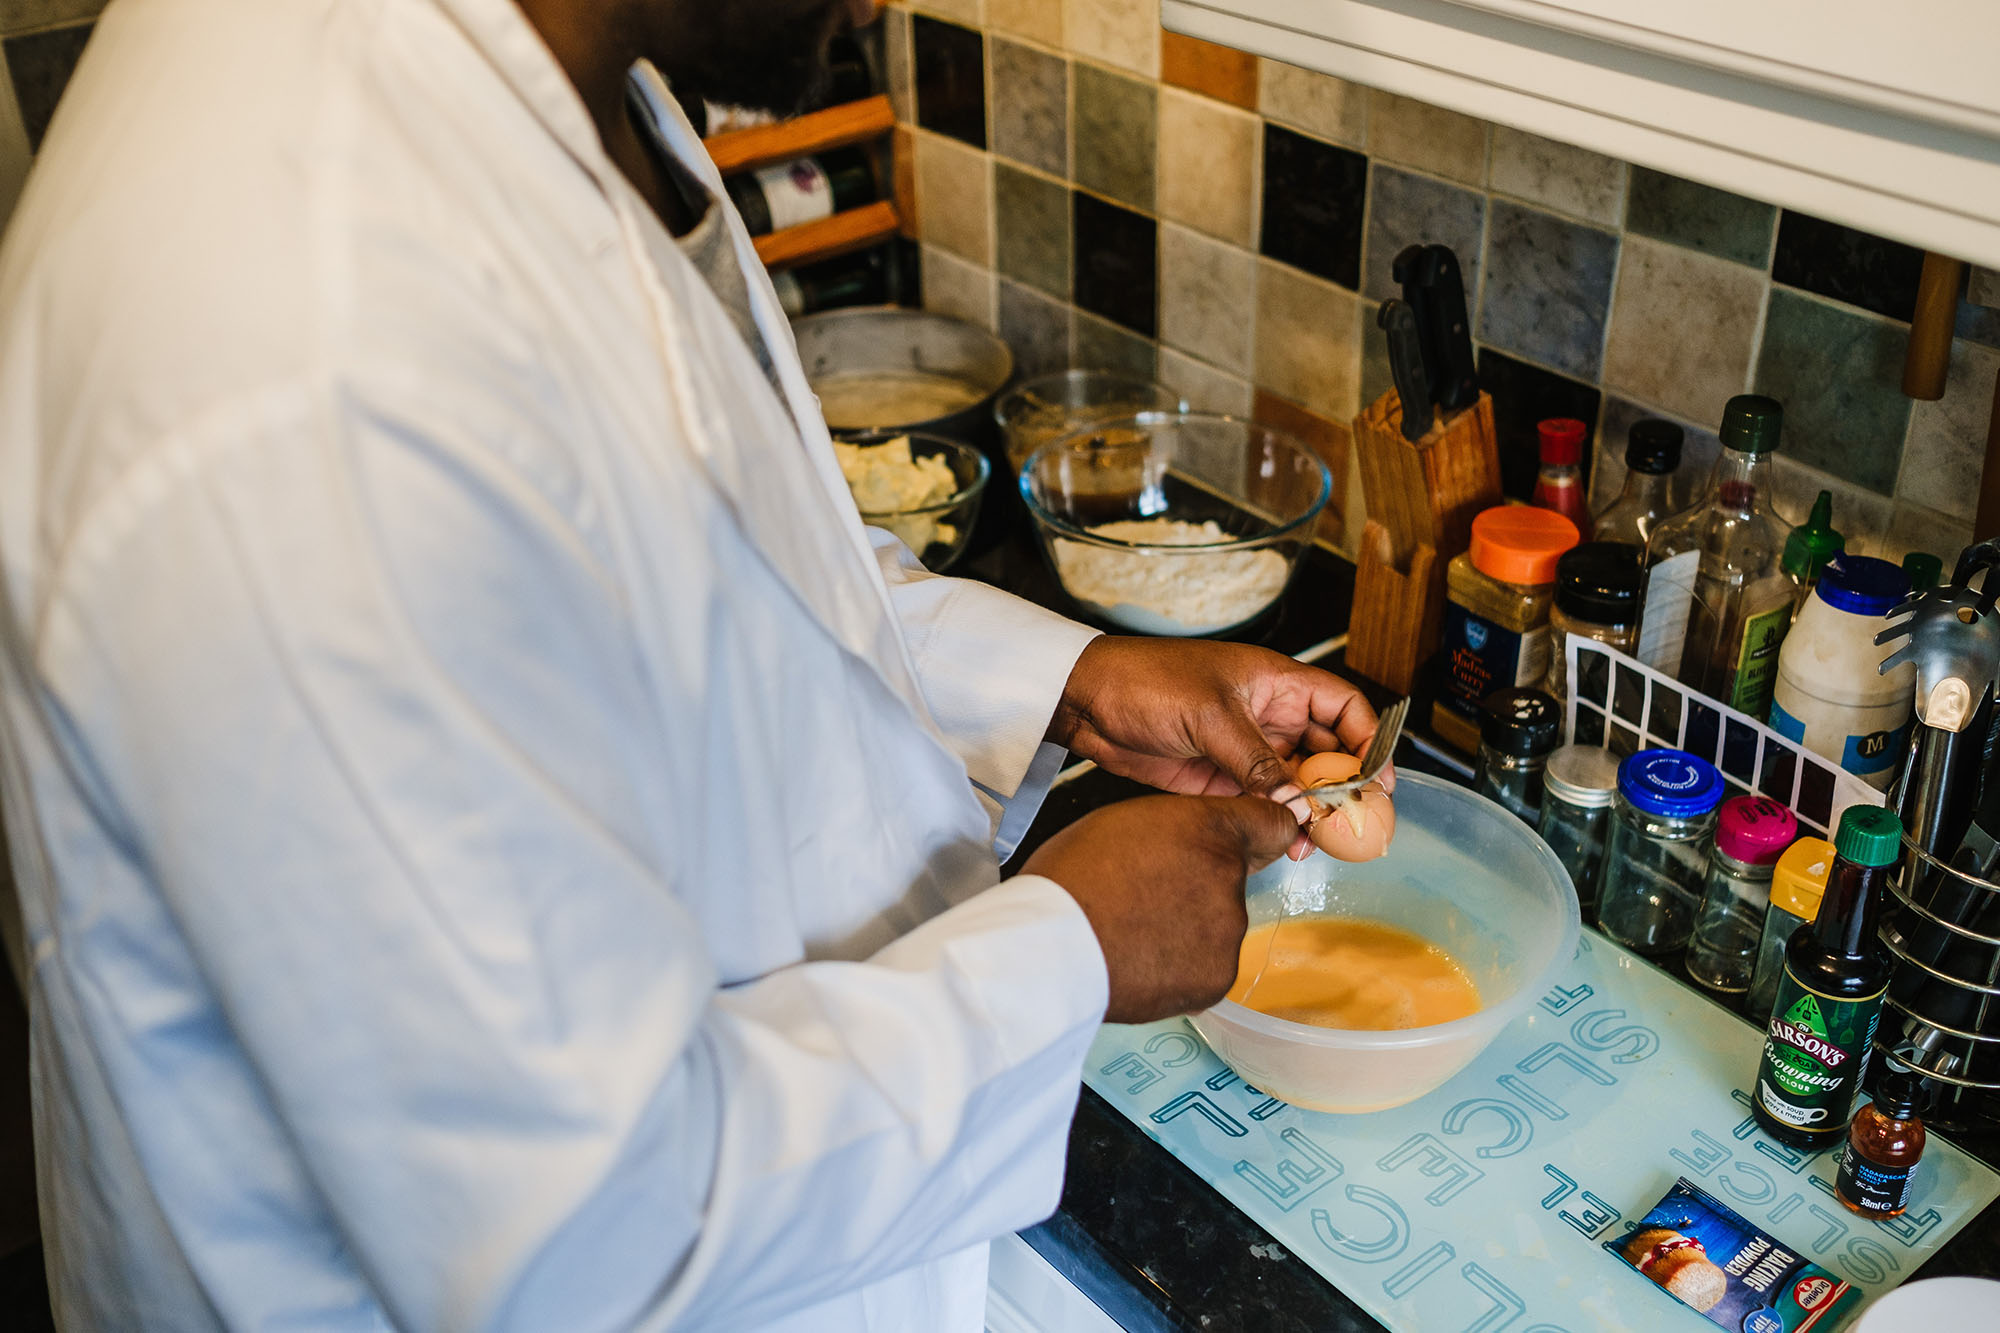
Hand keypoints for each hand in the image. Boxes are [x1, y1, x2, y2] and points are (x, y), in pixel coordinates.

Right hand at [1023, 794, 1297, 1022]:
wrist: (1051, 947)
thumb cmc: (1072, 876)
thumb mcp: (1123, 822)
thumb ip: (1178, 829)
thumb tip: (1195, 847)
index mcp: (1210, 829)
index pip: (1273, 824)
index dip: (1258, 834)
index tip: (1246, 846)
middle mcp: (1231, 878)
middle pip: (1232, 880)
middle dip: (1199, 887)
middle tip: (1146, 898)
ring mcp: (1228, 933)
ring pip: (1217, 927)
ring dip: (1188, 930)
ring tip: (1134, 934)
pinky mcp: (1217, 979)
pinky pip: (1206, 968)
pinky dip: (1180, 968)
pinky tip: (1141, 961)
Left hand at [1046, 638, 1388, 857]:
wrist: (1088, 702)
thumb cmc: (1147, 681)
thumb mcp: (1210, 718)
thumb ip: (1257, 763)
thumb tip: (1297, 804)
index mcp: (1277, 684)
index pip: (1343, 708)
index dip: (1368, 740)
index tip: (1377, 779)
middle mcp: (1269, 716)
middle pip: (1327, 753)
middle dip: (1342, 789)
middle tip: (1350, 825)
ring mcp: (1246, 749)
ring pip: (1296, 784)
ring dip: (1310, 812)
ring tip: (1313, 843)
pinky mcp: (1221, 778)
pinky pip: (1263, 802)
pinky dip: (1277, 822)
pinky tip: (1285, 843)